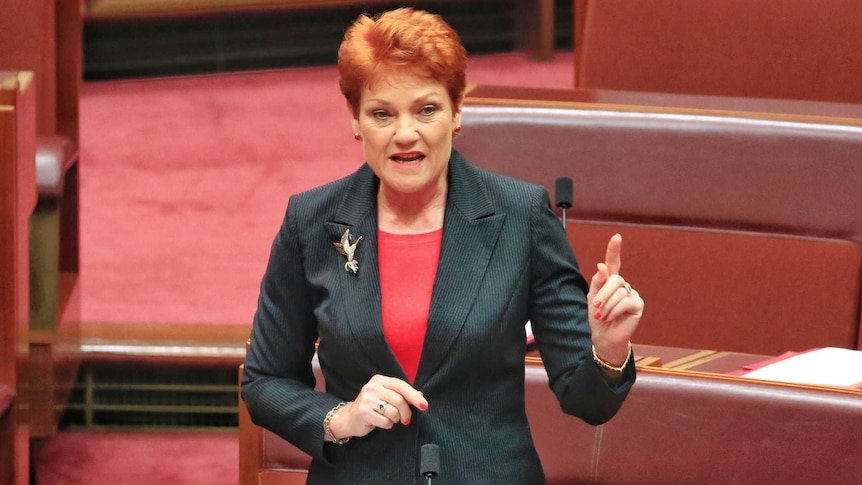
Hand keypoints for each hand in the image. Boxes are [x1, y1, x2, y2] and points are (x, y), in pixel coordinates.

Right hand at [327, 374, 427, 440]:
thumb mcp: (386, 397)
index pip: (401, 385)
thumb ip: (402, 395)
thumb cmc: (371, 407)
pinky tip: (381, 422)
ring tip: (389, 419)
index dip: (414, 396)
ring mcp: (367, 399)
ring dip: (396, 419)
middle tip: (406, 419)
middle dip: (406, 412)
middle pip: (399, 400)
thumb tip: (421, 395)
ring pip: (393, 412)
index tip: (424, 406)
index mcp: (380, 380)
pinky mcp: (363, 412)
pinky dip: (387, 425)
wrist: (349, 418)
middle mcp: (372, 387)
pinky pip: (385, 421)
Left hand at [586, 234, 643, 365]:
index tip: (616, 237)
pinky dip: (615, 311)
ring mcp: (631, 294)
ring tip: (604, 316)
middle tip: (597, 306)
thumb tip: (601, 266)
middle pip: (614, 279)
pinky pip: (626, 302)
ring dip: (607, 306)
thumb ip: (597, 282)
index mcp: (609, 281)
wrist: (604, 335)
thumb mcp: (592, 298)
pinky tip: (612, 317)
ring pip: (619, 292)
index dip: (614, 250)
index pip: (613, 263)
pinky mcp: (638, 304)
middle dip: (603, 293)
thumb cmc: (597, 317)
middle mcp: (622, 285)